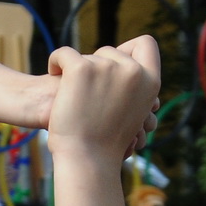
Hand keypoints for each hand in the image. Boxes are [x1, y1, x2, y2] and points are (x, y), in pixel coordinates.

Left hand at [45, 35, 161, 159]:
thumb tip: (126, 67)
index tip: (111, 64)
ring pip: (88, 55)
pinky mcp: (82, 69)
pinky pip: (64, 53)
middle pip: (110, 51)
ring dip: (77, 70)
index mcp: (151, 82)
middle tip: (87, 92)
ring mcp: (108, 68)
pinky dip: (56, 61)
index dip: (127, 50)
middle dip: (97, 67)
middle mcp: (133, 71)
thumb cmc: (106, 143)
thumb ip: (133, 90)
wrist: (86, 160)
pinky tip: (54, 74)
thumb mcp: (133, 115)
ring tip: (71, 95)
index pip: (146, 44)